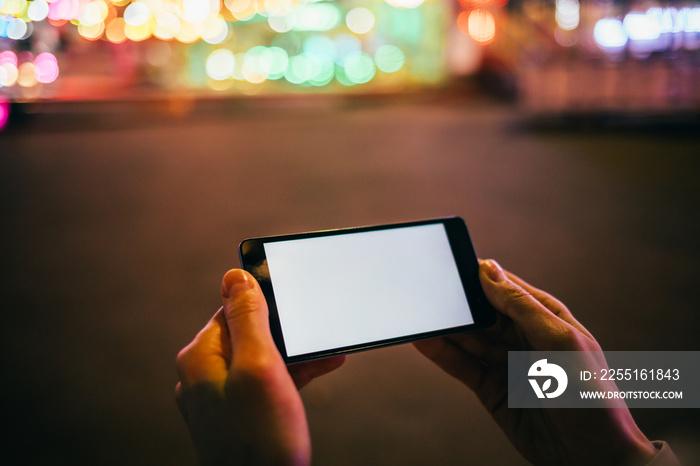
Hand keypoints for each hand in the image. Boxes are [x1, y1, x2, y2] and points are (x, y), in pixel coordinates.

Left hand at [175, 269, 344, 465]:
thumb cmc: (260, 439)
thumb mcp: (260, 366)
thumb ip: (248, 318)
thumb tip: (234, 276)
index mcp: (200, 359)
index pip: (231, 309)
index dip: (266, 303)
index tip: (295, 301)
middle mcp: (203, 377)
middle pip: (247, 334)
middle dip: (286, 332)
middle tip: (316, 330)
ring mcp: (219, 400)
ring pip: (259, 360)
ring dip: (294, 354)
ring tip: (327, 352)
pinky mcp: (237, 416)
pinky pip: (263, 383)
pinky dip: (290, 375)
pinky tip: (319, 369)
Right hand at [414, 259, 657, 465]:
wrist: (592, 456)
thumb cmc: (591, 396)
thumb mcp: (560, 342)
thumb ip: (521, 307)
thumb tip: (489, 271)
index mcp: (545, 318)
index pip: (505, 288)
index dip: (479, 277)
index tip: (452, 266)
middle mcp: (523, 338)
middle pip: (482, 313)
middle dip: (458, 304)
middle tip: (430, 293)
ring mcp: (505, 364)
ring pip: (468, 339)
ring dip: (446, 328)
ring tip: (421, 316)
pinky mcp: (490, 389)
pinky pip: (462, 367)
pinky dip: (442, 354)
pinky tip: (425, 341)